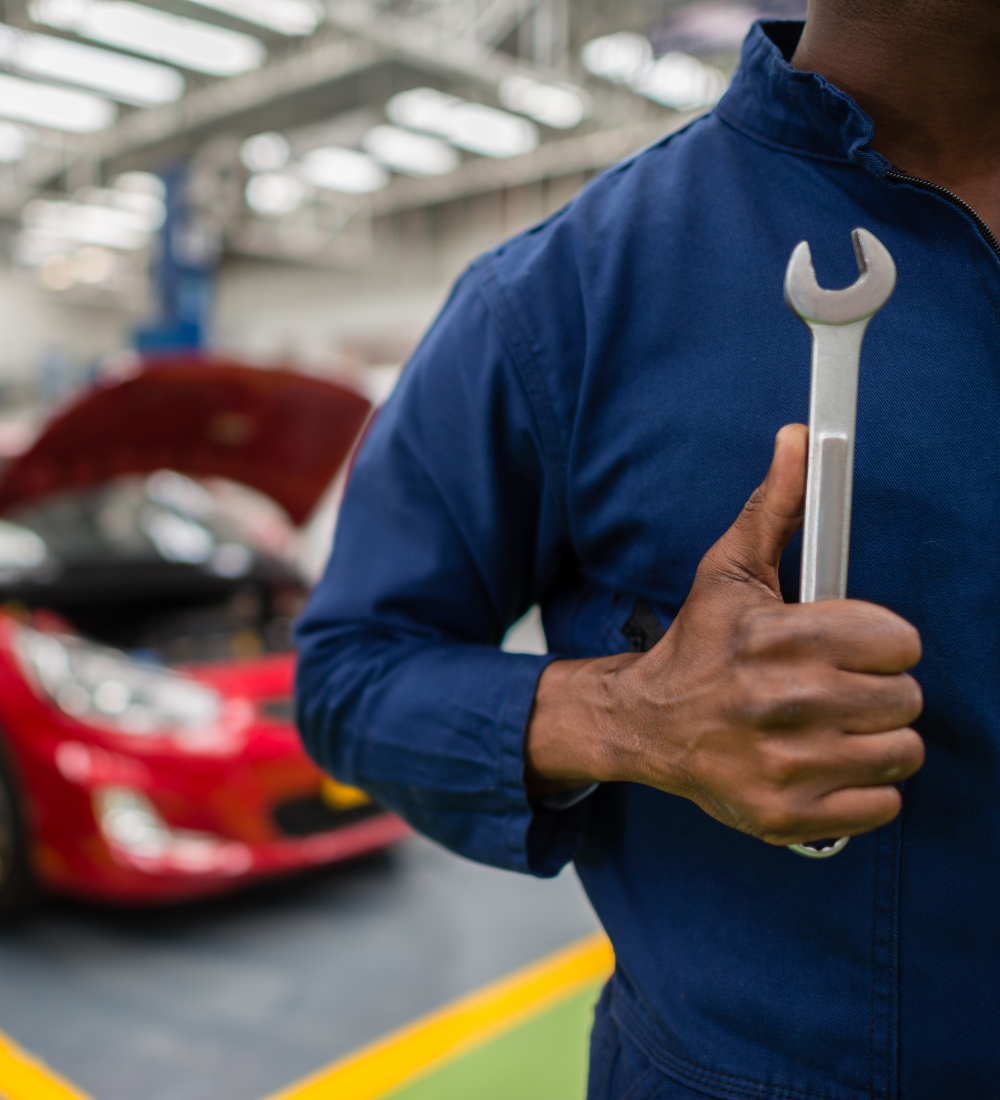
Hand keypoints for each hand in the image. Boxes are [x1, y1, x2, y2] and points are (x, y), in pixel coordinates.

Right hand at [525, 423, 923, 846]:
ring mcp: (784, 766)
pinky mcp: (786, 816)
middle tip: (837, 688)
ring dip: (875, 740)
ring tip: (832, 727)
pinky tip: (824, 765)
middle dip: (879, 691)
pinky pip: (882, 807)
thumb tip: (798, 438)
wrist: (647, 726)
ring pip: (901, 753)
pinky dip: (863, 791)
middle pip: (907, 700)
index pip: (899, 642)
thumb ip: (775, 506)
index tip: (853, 647)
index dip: (881, 643)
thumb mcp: (730, 571)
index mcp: (777, 638)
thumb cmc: (700, 646)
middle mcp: (781, 704)